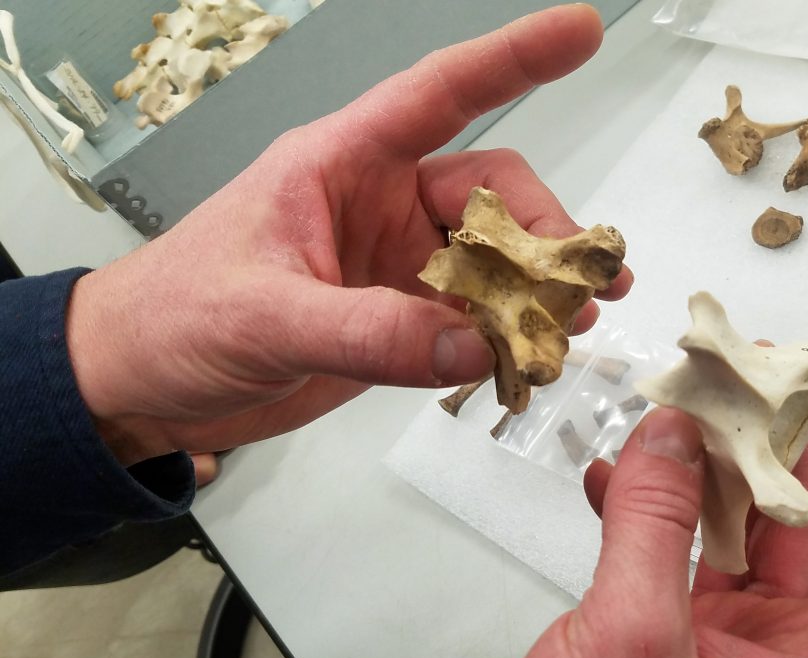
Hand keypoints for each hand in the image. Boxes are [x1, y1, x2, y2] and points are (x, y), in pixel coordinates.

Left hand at [64, 5, 630, 464]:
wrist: (138, 384)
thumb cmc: (174, 318)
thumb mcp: (264, 316)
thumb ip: (369, 333)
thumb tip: (476, 347)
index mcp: (341, 164)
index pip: (438, 95)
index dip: (513, 59)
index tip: (581, 30)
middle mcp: (379, 203)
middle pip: (490, 193)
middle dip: (543, 232)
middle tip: (579, 287)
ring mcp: (392, 262)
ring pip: (492, 259)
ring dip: (538, 289)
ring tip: (576, 324)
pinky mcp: (397, 317)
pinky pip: (472, 318)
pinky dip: (508, 337)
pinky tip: (533, 358)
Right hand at [480, 409, 807, 657]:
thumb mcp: (635, 638)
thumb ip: (655, 528)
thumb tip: (673, 440)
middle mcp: (769, 657)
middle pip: (803, 534)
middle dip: (786, 453)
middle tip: (771, 385)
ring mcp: (711, 651)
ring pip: (730, 537)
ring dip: (705, 475)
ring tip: (687, 415)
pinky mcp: (656, 645)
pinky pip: (665, 559)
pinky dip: (643, 514)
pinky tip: (616, 481)